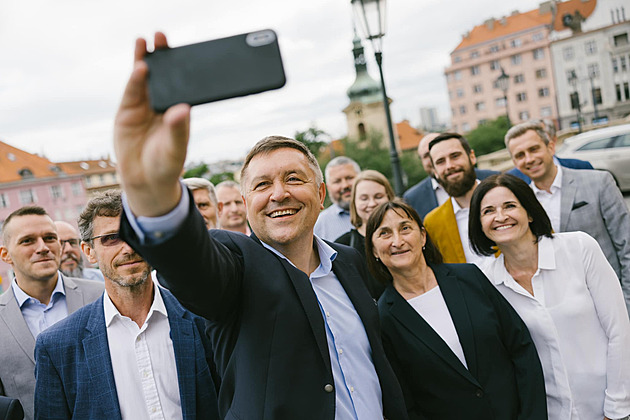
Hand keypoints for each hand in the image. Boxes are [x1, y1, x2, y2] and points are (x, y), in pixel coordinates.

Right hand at [114, 32, 189, 216]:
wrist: (146, 181)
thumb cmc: (166, 164)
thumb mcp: (175, 148)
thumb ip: (178, 130)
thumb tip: (182, 109)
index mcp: (178, 110)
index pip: (181, 84)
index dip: (181, 66)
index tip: (185, 52)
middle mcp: (162, 105)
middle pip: (162, 76)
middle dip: (161, 56)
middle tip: (161, 36)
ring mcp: (143, 107)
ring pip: (144, 80)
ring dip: (144, 61)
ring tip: (144, 43)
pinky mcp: (127, 112)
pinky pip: (131, 92)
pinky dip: (134, 80)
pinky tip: (139, 67)